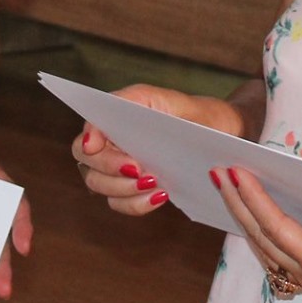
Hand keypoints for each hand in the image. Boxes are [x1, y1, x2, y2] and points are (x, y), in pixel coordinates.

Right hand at [73, 84, 243, 216]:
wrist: (217, 133)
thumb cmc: (187, 112)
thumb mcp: (161, 98)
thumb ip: (128, 102)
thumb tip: (93, 136)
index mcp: (109, 120)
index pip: (84, 139)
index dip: (91, 147)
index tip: (112, 153)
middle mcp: (106, 146)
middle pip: (89, 168)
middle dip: (113, 174)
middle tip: (143, 172)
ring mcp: (115, 171)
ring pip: (102, 189)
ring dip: (126, 191)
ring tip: (156, 185)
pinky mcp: (131, 190)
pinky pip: (122, 204)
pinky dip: (139, 203)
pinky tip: (161, 195)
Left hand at [213, 166, 301, 302]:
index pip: (280, 229)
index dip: (256, 200)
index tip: (237, 172)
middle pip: (262, 238)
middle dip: (238, 205)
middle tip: (216, 171)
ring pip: (266, 249)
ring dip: (245, 219)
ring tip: (228, 189)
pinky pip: (277, 257)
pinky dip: (261, 234)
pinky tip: (257, 220)